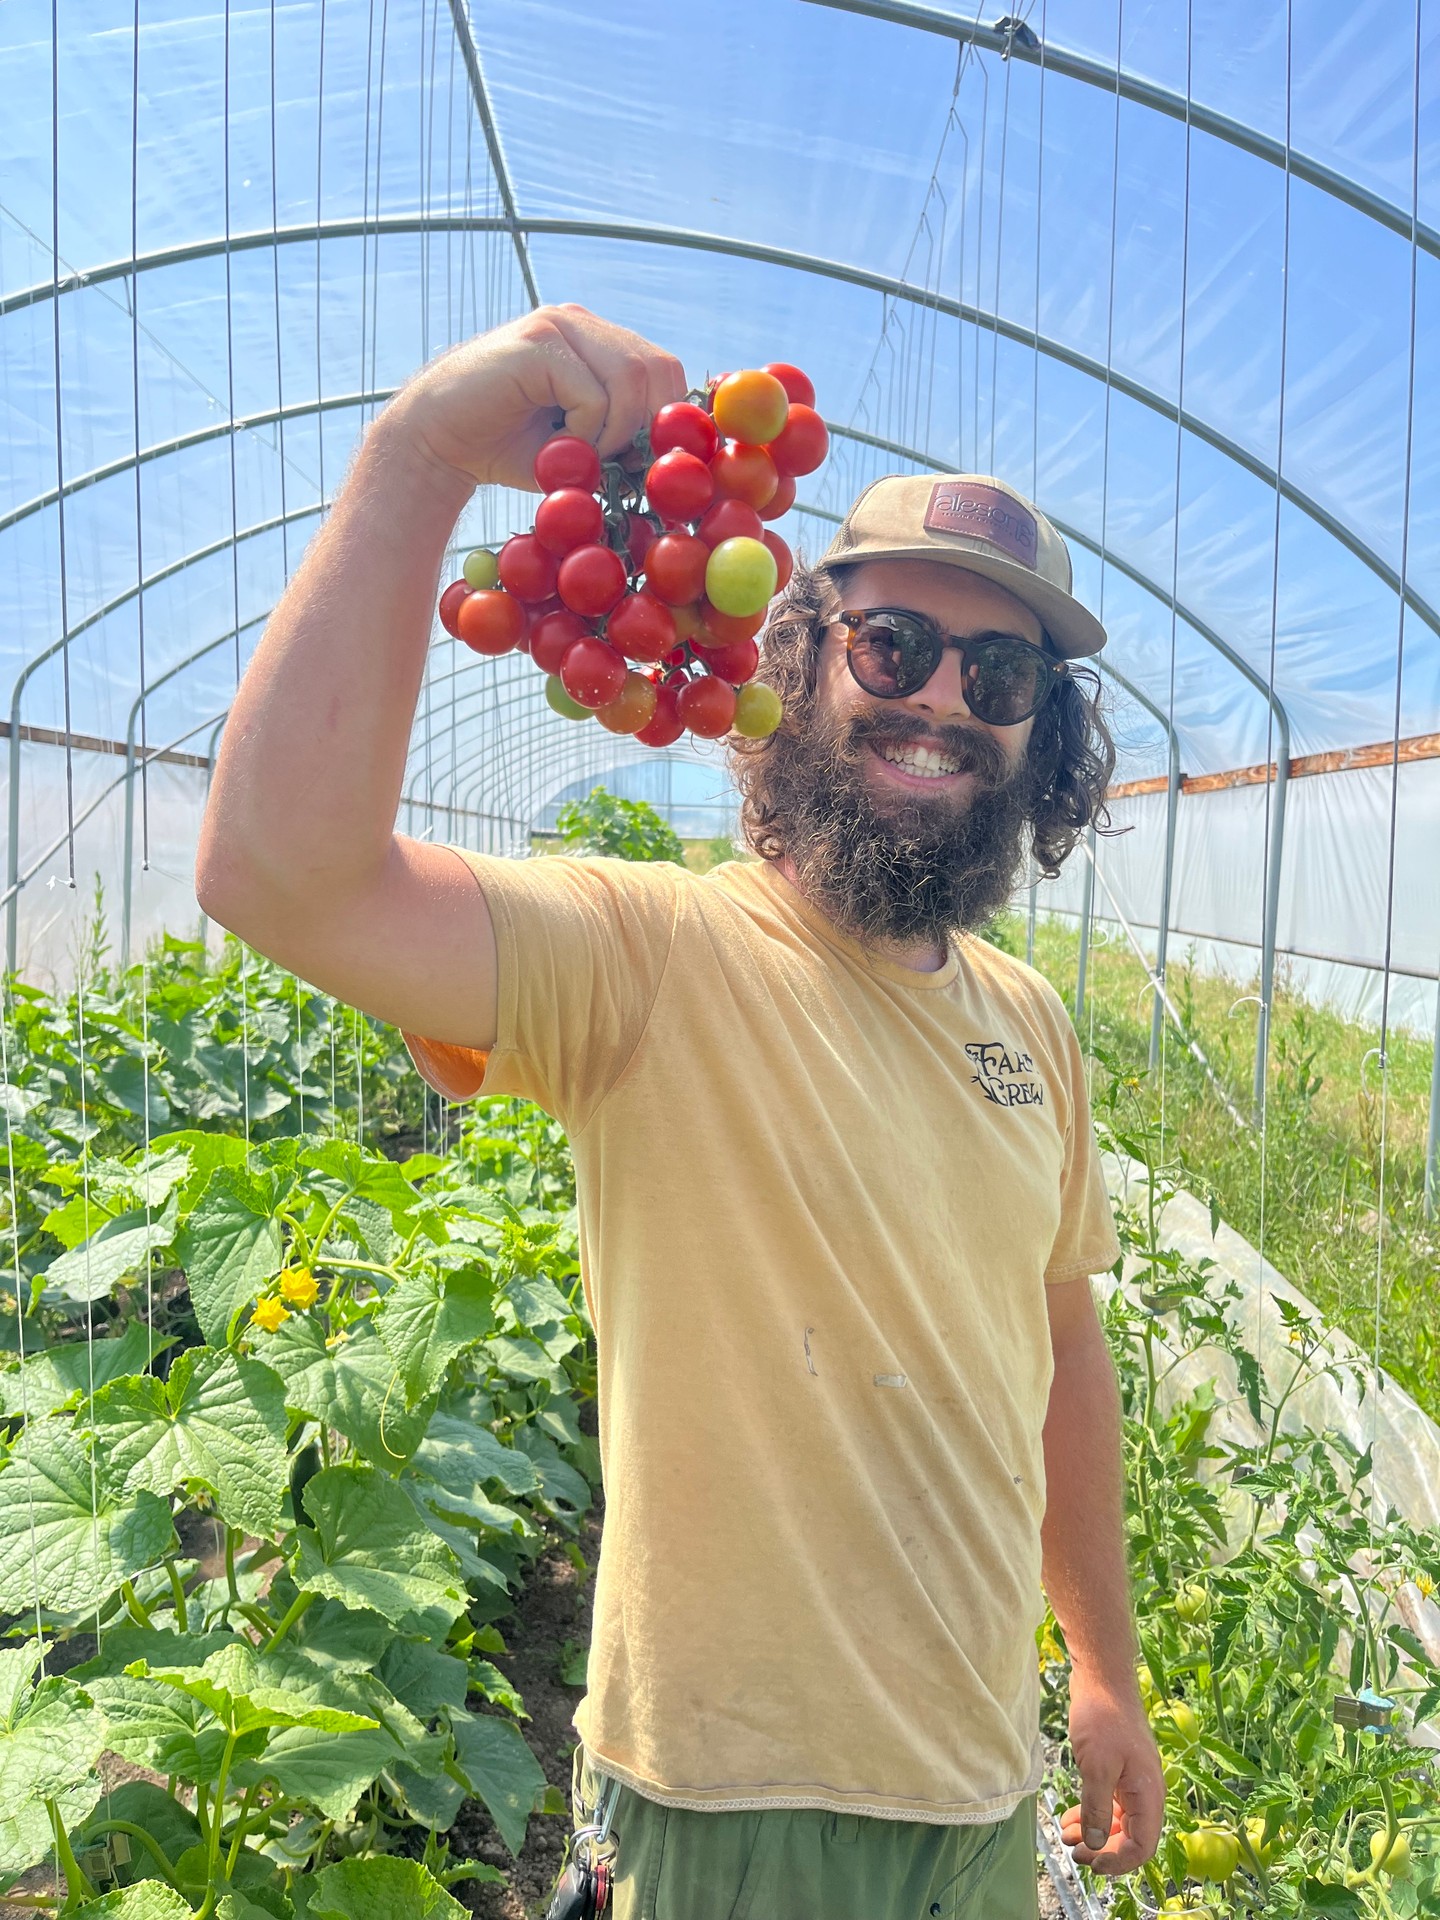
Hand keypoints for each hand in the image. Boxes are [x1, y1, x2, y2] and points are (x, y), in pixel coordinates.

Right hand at [383, 303, 687, 492]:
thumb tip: (681, 462)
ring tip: (582, 456)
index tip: (652, 463)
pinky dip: (587, 432)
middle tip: (617, 466)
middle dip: (648, 429)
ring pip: (632, 378)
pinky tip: (558, 446)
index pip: (666, 371)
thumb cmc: (512, 452)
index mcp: (600, 342)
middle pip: (658, 369)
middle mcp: (583, 324)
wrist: (437, 444)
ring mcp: (560, 325)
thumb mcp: (585, 449)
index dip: (670, 419)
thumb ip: (627, 442)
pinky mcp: (537, 342)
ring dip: (616, 433)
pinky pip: (593, 393)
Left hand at [1057, 1669, 1164, 1876]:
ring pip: (1117, 1821)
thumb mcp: (1096, 1767)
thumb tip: (1097, 1845)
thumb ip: (1097, 1809)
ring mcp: (1131, 1780)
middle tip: (1073, 1852)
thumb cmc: (1103, 1717)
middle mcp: (1144, 1791)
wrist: (1101, 1677)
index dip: (1118, 1862)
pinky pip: (1108, 1803)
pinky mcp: (1117, 1770)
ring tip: (1067, 1837)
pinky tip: (1071, 1817)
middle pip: (1130, 1838)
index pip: (1142, 1846)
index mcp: (1148, 1794)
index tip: (1090, 1863)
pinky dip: (1091, 1813)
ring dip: (1094, 1832)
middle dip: (1102, 1849)